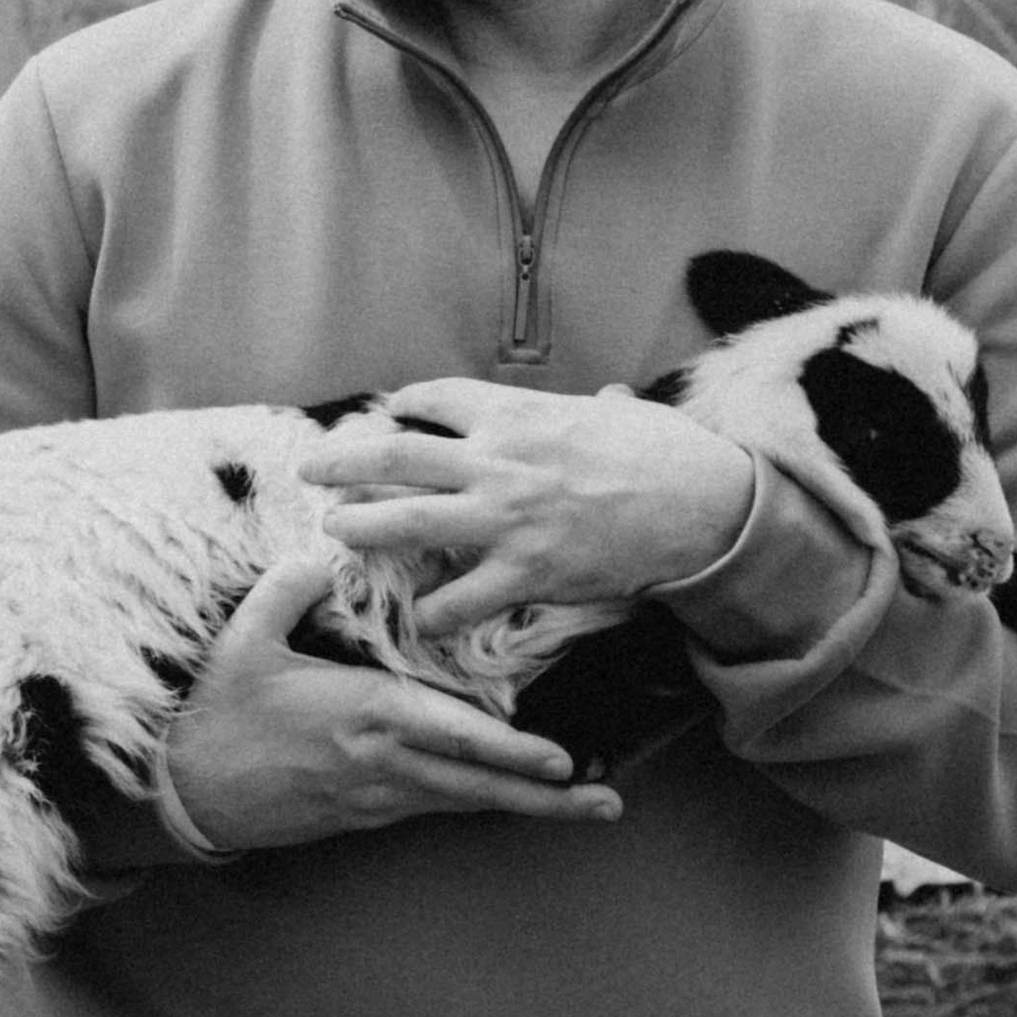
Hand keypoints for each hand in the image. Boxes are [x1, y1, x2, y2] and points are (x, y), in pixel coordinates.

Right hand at [161, 549, 624, 850]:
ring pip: (464, 803)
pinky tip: (514, 796)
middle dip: (544, 795)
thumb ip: (286, 590)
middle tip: (605, 802)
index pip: (450, 736)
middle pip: (476, 786)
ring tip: (586, 807)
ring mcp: (374, 796)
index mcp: (361, 716)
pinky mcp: (363, 813)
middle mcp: (380, 763)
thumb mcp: (243, 642)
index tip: (561, 758)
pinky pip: (436, 806)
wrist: (179, 791)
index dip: (509, 750)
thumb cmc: (213, 714)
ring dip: (526, 805)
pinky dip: (480, 801)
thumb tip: (321, 551)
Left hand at [300, 381, 755, 639]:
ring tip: (336, 531)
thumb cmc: (668, 453)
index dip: (403, 404)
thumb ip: (600, 408)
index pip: (437, 398)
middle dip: (345, 463)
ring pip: (408, 522)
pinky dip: (433, 611)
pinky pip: (459, 598)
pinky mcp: (525, 571)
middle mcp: (498, 460)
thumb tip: (610, 398)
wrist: (703, 506)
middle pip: (397, 456)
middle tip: (313, 471)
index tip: (385, 413)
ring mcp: (506, 518)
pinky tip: (420, 619)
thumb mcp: (624, 413)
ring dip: (363, 527)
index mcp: (517, 413)